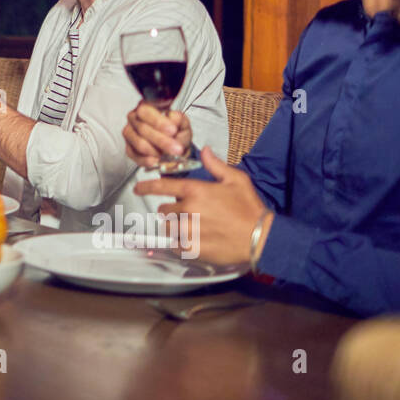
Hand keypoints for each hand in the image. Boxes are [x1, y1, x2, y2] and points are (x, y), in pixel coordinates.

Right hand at [123, 102, 192, 168]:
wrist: (174, 147)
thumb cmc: (176, 132)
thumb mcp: (182, 124)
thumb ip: (179, 120)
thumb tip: (173, 118)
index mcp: (145, 107)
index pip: (146, 112)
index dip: (159, 122)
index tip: (173, 131)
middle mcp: (134, 118)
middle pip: (143, 129)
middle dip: (162, 141)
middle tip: (177, 148)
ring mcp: (129, 133)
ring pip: (139, 144)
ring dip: (156, 151)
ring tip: (169, 156)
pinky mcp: (128, 148)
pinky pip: (135, 156)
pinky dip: (147, 160)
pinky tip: (157, 161)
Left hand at [134, 147, 270, 265]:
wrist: (260, 237)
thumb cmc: (249, 208)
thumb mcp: (236, 180)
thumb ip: (216, 165)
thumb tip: (206, 151)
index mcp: (196, 191)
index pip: (162, 186)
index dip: (146, 186)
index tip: (138, 188)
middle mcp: (188, 209)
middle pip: (164, 209)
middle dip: (173, 209)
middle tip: (189, 212)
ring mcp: (189, 229)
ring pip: (168, 226)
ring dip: (175, 226)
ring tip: (192, 226)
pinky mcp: (193, 248)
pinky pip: (176, 244)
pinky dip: (181, 243)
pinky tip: (194, 240)